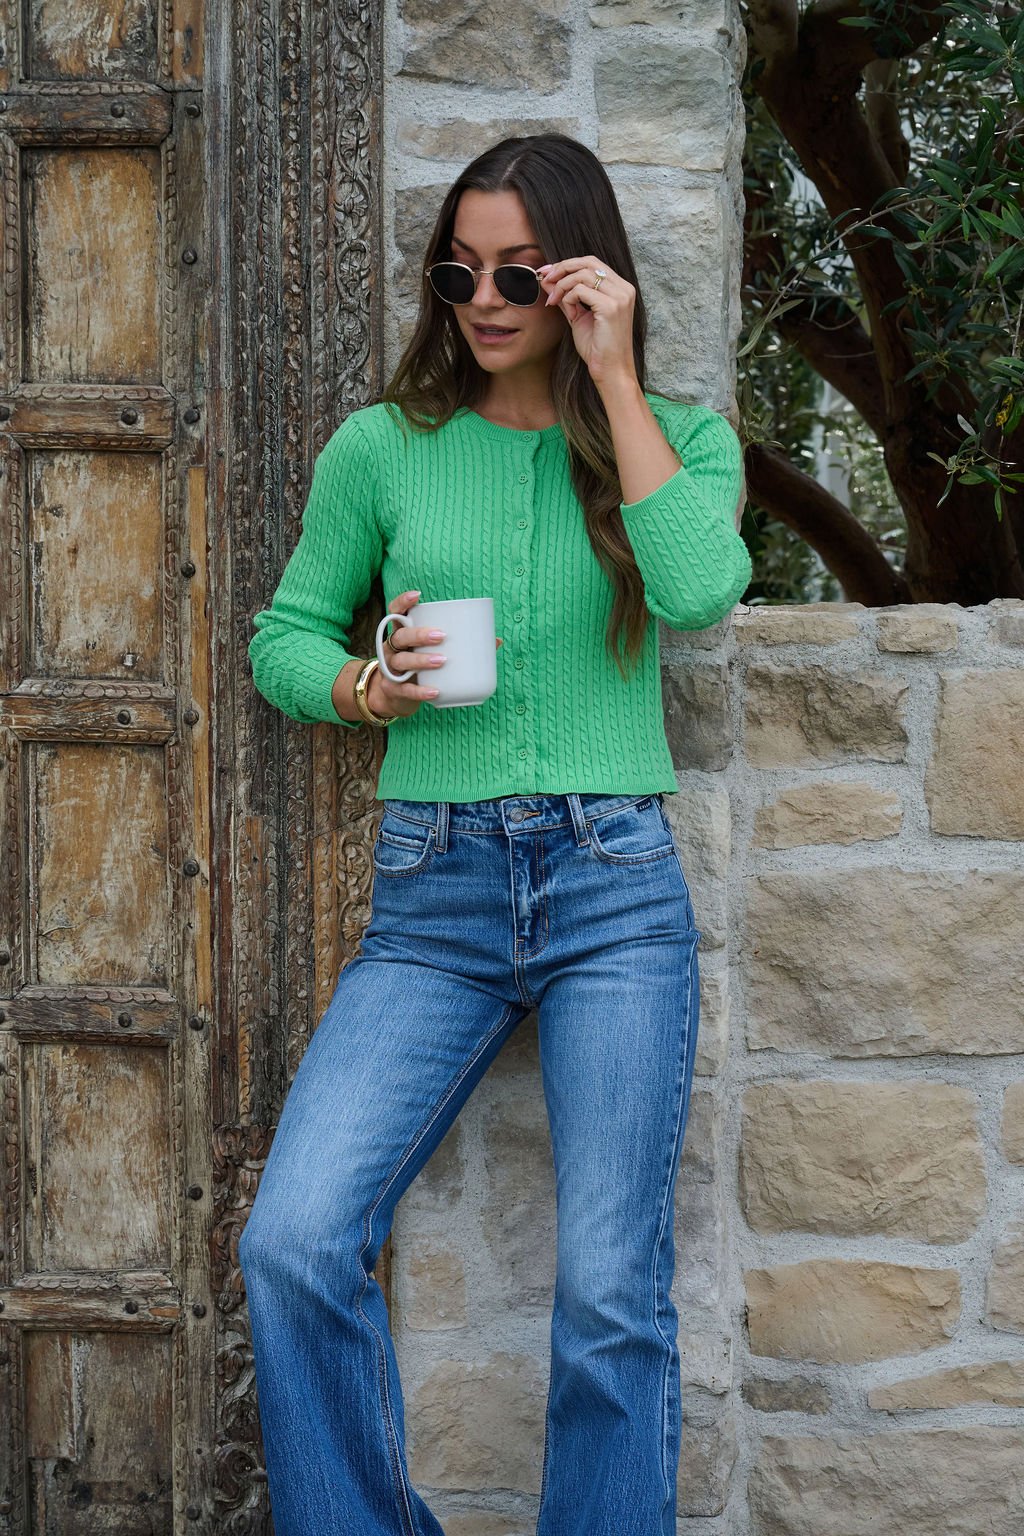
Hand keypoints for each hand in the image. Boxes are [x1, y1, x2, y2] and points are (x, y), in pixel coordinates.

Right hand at [368, 590, 502, 718]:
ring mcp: (390, 669)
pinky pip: (406, 689)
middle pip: (400, 636)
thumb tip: (496, 641)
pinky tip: (435, 691)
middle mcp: (391, 649)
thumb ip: (458, 645)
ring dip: (421, 660)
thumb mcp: (430, 652)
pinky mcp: (393, 689)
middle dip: (419, 634)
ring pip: (401, 661)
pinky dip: (420, 691)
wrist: (395, 697)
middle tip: (441, 636)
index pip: (395, 612)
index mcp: (402, 634)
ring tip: (442, 660)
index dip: (403, 602)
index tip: (417, 596)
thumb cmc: (418, 667)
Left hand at [536, 257, 638, 392]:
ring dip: (562, 286)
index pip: (592, 262)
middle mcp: (624, 288)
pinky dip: (568, 300)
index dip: (568, 263)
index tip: (548, 272)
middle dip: (562, 268)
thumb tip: (547, 279)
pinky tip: (571, 315)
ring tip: (556, 303)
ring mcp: (620, 297)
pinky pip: (580, 291)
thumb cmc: (597, 348)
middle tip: (545, 279)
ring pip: (582, 274)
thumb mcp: (578, 316)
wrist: (610, 371)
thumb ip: (565, 296)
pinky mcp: (611, 307)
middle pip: (588, 262)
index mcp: (620, 288)